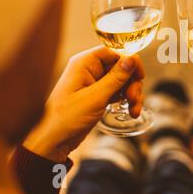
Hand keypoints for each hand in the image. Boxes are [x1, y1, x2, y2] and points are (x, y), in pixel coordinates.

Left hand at [23, 46, 144, 162]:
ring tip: (134, 110)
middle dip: (132, 83)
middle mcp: (89, 69)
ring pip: (122, 80)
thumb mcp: (95, 97)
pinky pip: (117, 92)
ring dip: (132, 93)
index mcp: (84, 63)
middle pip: (121, 67)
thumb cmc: (66, 118)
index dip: (130, 61)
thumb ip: (115, 77)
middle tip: (134, 98)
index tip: (140, 76)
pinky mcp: (97, 96)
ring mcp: (93, 83)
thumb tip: (132, 58)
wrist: (52, 142)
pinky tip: (131, 111)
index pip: (114, 52)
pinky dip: (126, 100)